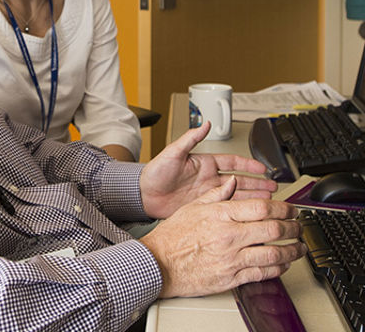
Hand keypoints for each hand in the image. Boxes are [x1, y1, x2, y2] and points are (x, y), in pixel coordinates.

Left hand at [139, 121, 276, 218]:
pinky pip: (225, 209)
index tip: (264, 168)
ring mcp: (207, 194)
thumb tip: (204, 123)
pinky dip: (239, 212)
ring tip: (269, 202)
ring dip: (253, 198)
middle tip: (275, 188)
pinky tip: (250, 215)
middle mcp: (208, 179)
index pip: (232, 162)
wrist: (143, 194)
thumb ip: (190, 138)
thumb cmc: (155, 172)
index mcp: (204, 163)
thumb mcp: (173, 152)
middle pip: (240, 181)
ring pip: (236, 196)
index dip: (249, 165)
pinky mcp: (203, 208)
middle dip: (258, 184)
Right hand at [140, 176, 305, 297]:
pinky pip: (263, 273)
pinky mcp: (232, 277)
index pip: (261, 208)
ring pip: (274, 253)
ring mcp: (232, 258)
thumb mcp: (193, 206)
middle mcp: (229, 236)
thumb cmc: (173, 235)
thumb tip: (232, 183)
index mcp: (221, 215)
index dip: (282, 208)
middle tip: (299, 226)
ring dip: (292, 250)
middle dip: (293, 227)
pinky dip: (279, 268)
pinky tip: (283, 264)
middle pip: (273, 229)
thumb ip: (216, 194)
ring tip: (299, 247)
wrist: (160, 262)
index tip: (291, 209)